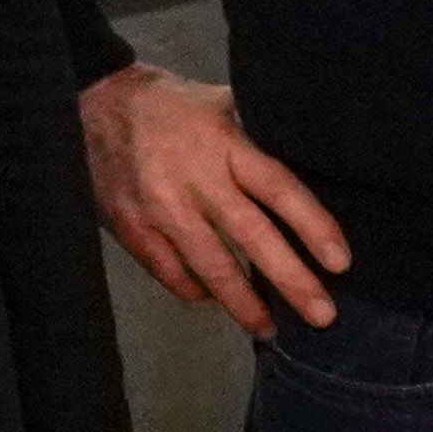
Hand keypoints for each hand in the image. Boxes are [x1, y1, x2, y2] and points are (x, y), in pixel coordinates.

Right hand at [80, 63, 350, 333]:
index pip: (278, 188)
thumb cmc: (170, 105)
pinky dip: (194, 290)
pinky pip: (169, 271)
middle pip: (252, 236)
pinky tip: (213, 299)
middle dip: (291, 280)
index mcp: (224, 145)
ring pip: (210, 265)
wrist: (92, 101)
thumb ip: (259, 134)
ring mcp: (159, 207)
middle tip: (323, 315)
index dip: (312, 226)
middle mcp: (194, 179)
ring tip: (269, 329)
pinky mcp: (131, 226)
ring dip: (243, 302)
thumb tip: (312, 159)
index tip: (340, 262)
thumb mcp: (221, 103)